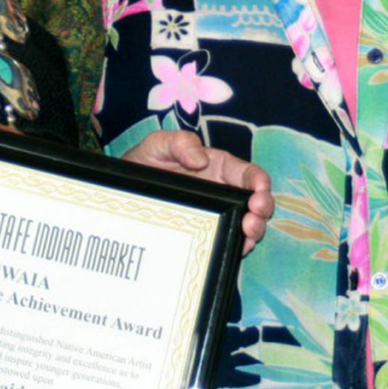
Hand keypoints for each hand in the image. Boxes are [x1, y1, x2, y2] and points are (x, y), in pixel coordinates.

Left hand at [123, 130, 273, 254]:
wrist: (124, 193)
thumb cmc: (144, 163)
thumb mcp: (157, 145)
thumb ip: (179, 142)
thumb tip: (201, 160)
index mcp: (216, 166)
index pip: (247, 172)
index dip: (259, 180)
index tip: (259, 189)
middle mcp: (223, 190)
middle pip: (255, 199)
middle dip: (263, 207)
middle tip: (255, 214)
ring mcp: (217, 214)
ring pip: (247, 222)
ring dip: (255, 228)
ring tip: (248, 231)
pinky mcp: (207, 233)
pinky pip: (229, 240)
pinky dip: (240, 245)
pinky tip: (239, 246)